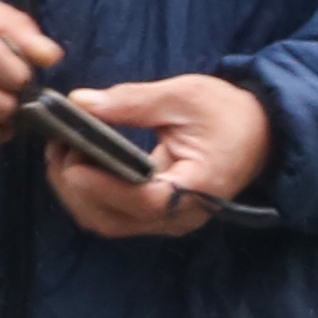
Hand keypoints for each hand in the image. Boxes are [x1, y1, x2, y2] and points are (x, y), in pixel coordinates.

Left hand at [43, 69, 272, 241]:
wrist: (259, 131)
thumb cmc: (226, 113)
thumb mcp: (184, 96)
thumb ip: (132, 101)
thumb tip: (79, 103)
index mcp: (197, 187)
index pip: (144, 201)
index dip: (102, 184)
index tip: (72, 159)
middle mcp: (181, 215)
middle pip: (113, 218)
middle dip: (74, 183)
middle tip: (58, 143)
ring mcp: (167, 220)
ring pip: (105, 221)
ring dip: (73, 191)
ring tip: (62, 149)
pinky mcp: (155, 216)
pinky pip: (111, 215)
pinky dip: (86, 194)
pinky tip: (75, 161)